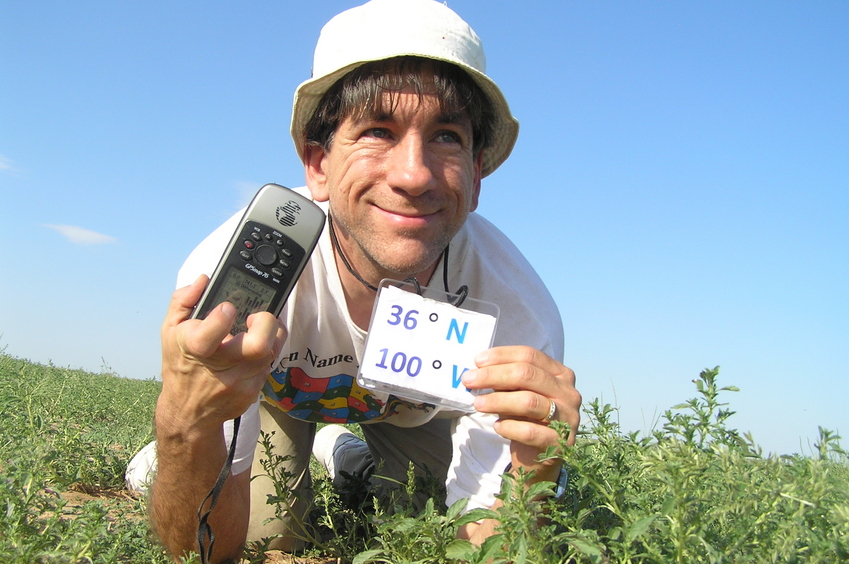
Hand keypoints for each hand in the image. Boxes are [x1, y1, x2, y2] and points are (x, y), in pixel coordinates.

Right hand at [158, 275, 286, 431]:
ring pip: (272, 352)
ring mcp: (240, 381)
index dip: (221, 318)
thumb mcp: (169, 332)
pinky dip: (266, 352)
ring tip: (258, 327)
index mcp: (195, 349)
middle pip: (258, 345)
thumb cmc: (180, 365)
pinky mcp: (253, 390)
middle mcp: (221, 368)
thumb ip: (184, 301)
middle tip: (256, 317)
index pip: (210, 335)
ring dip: (271, 334)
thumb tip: (203, 280)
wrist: (188, 412)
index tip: (227, 307)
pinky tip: (253, 348)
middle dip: (265, 323)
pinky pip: (270, 365)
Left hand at [462, 346, 580, 482]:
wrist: (540, 460)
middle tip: (468, 380)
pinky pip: (530, 431)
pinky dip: (509, 427)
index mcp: (560, 374)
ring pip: (529, 401)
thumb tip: (478, 370)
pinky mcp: (561, 442)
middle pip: (527, 374)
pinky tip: (497, 426)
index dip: (501, 356)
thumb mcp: (519, 394)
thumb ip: (507, 381)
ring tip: (478, 403)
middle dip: (493, 375)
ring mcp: (568, 418)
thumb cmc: (527, 420)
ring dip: (498, 400)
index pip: (530, 356)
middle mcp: (568, 393)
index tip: (477, 361)